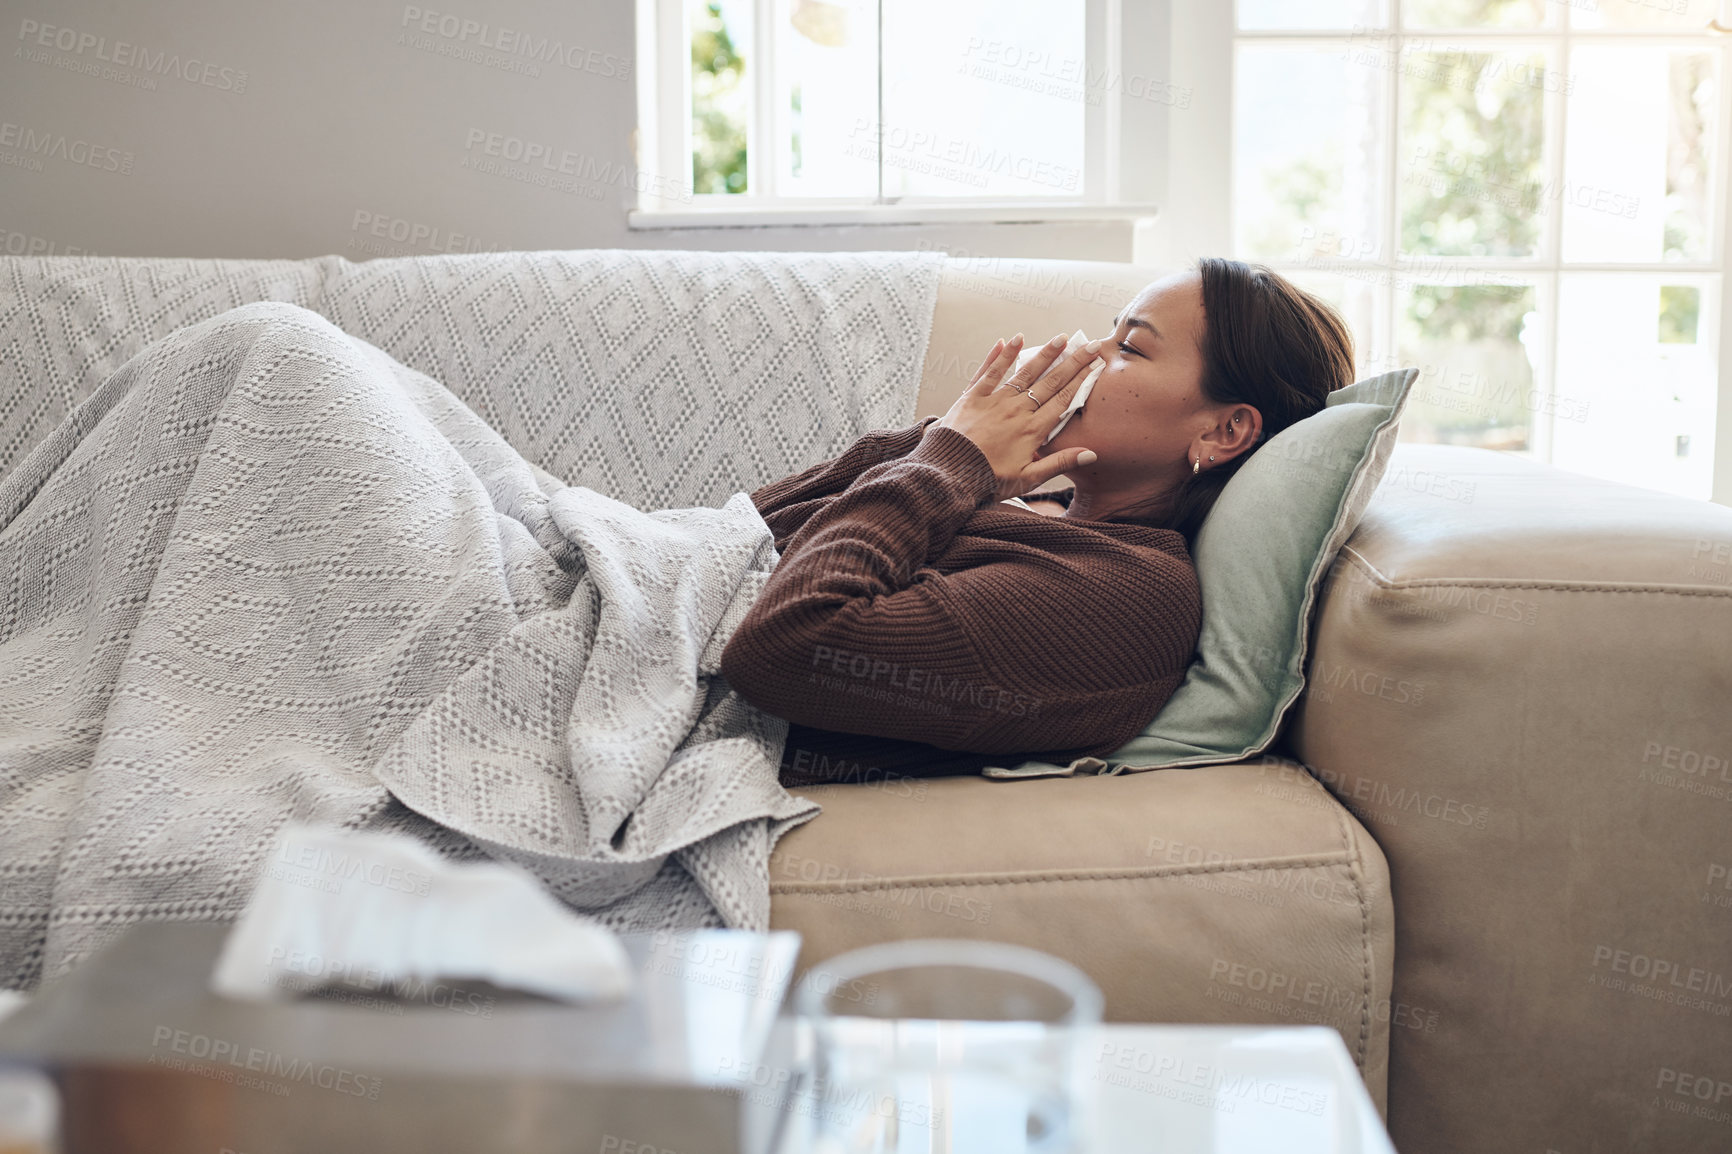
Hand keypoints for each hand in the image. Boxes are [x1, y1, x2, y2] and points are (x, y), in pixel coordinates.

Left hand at [931, 332, 1101, 503]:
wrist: (948, 474)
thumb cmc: (988, 480)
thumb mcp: (1027, 479)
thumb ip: (1059, 463)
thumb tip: (1090, 454)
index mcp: (1032, 430)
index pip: (1063, 400)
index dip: (1081, 381)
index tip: (1096, 365)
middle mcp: (1016, 411)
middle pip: (1050, 382)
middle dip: (1072, 362)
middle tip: (1089, 345)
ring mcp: (995, 401)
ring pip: (1024, 373)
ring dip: (1044, 354)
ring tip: (1061, 338)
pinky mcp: (973, 396)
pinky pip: (990, 371)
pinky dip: (1001, 355)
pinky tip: (1013, 339)